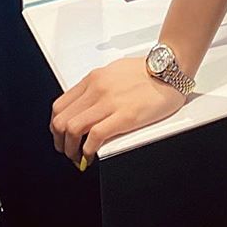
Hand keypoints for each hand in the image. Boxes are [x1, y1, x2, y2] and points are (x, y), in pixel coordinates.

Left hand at [50, 56, 188, 165]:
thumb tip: (85, 106)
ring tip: (78, 157)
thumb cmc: (147, 71)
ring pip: (72, 130)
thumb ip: (97, 87)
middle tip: (68, 152)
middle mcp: (97, 89)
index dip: (56, 128)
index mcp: (94, 78)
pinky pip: (94, 137)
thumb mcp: (113, 71)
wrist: (170, 69)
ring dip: (71, 150)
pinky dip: (87, 151)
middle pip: (61, 120)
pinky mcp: (125, 116)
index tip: (61, 138)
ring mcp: (110, 102)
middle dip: (60, 142)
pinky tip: (92, 156)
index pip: (59, 106)